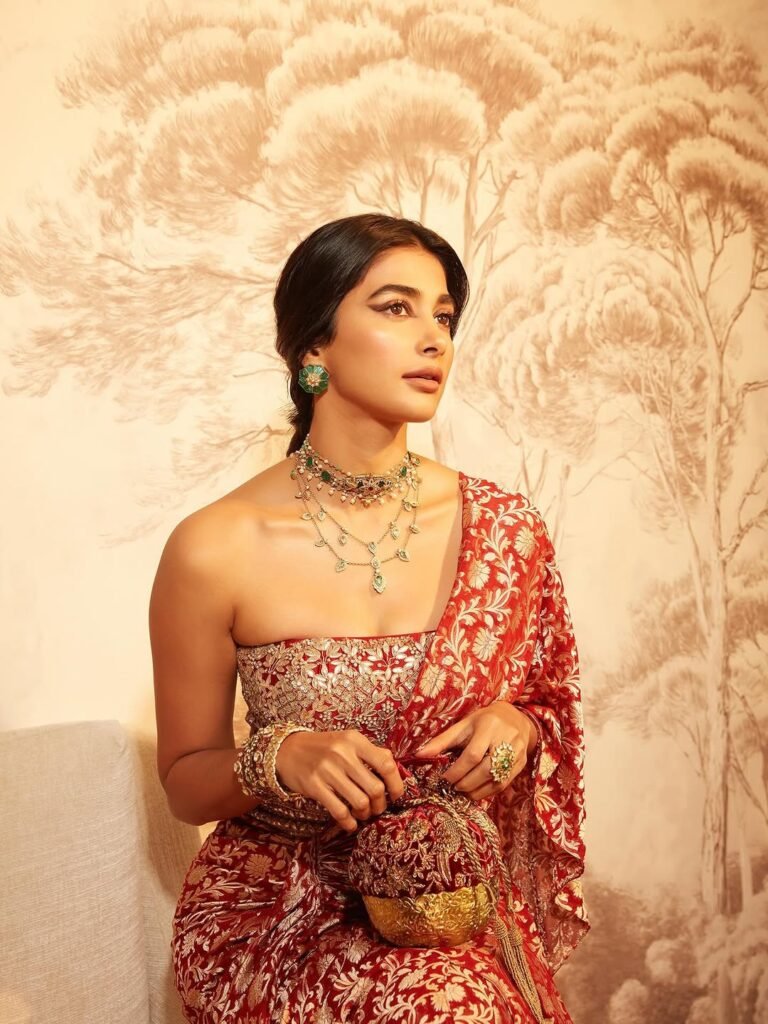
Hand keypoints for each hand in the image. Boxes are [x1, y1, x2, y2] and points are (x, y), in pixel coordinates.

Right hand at [276, 729, 404, 832]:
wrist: (287, 749)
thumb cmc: (324, 747)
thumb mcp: (347, 741)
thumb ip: (370, 753)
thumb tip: (395, 770)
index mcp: (354, 740)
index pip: (386, 764)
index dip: (396, 784)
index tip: (395, 795)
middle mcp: (342, 753)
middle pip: (375, 788)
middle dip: (380, 804)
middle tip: (377, 808)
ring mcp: (327, 770)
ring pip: (360, 802)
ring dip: (365, 814)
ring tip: (362, 813)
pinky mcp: (314, 786)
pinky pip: (339, 811)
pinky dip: (348, 822)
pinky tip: (350, 823)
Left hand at [412, 702, 535, 800]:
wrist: (516, 718)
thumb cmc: (484, 721)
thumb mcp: (464, 725)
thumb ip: (442, 741)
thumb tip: (419, 755)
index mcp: (489, 726)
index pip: (472, 755)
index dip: (457, 770)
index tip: (445, 778)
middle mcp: (506, 739)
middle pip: (485, 770)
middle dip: (466, 783)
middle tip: (453, 787)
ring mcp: (517, 753)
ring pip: (497, 780)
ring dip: (477, 791)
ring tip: (463, 792)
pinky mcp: (521, 764)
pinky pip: (504, 784)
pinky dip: (488, 791)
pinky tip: (476, 792)